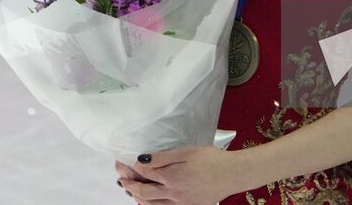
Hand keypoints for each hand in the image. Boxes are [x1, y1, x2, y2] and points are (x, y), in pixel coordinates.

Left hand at [116, 147, 238, 204]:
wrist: (232, 174)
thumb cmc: (211, 159)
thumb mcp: (186, 152)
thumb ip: (163, 157)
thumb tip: (141, 159)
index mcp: (171, 177)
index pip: (143, 172)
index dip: (130, 166)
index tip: (122, 161)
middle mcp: (172, 193)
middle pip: (143, 191)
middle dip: (129, 184)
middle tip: (120, 178)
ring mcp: (180, 203)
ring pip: (151, 204)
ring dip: (137, 197)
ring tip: (129, 190)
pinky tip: (148, 201)